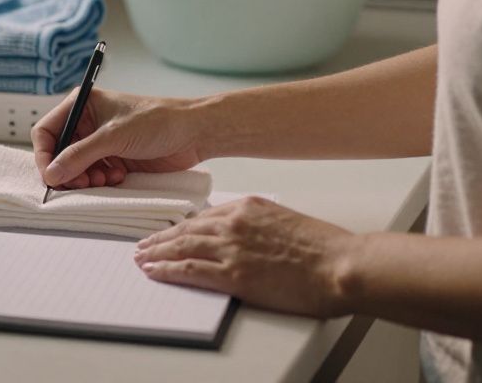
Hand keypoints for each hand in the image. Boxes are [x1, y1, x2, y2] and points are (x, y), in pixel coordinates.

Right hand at [31, 88, 207, 188]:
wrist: (193, 134)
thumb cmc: (157, 121)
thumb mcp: (113, 136)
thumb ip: (80, 155)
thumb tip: (52, 173)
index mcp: (82, 104)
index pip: (47, 131)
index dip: (45, 154)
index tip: (51, 175)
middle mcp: (87, 123)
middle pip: (59, 153)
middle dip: (67, 170)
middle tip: (80, 182)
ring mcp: (100, 143)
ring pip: (75, 168)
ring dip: (85, 178)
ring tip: (102, 180)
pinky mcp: (114, 160)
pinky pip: (93, 176)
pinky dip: (100, 182)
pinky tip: (117, 178)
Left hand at [133, 196, 354, 317]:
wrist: (340, 266)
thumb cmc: (324, 249)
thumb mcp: (287, 222)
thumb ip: (260, 226)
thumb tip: (246, 239)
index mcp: (249, 206)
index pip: (205, 215)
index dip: (183, 226)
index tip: (172, 232)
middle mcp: (235, 223)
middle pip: (187, 229)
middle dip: (162, 237)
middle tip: (144, 244)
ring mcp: (232, 248)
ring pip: (181, 247)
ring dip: (157, 253)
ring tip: (141, 258)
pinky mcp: (233, 274)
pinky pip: (189, 270)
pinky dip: (167, 270)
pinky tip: (154, 272)